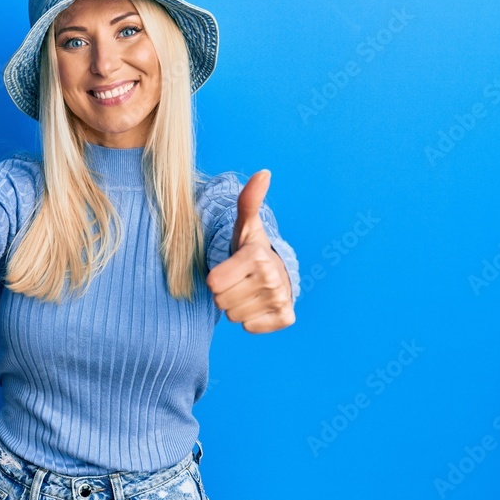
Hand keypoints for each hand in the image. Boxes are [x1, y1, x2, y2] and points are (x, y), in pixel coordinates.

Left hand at [205, 169, 294, 332]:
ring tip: (248, 291)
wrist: (277, 273)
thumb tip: (263, 172)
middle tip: (238, 280)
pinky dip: (251, 320)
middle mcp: (272, 279)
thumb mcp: (245, 226)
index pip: (213, 284)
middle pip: (221, 301)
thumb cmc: (251, 249)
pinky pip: (250, 327)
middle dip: (225, 293)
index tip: (230, 268)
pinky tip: (258, 304)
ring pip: (234, 316)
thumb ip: (248, 200)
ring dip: (236, 306)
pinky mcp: (286, 317)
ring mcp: (281, 300)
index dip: (216, 278)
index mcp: (257, 257)